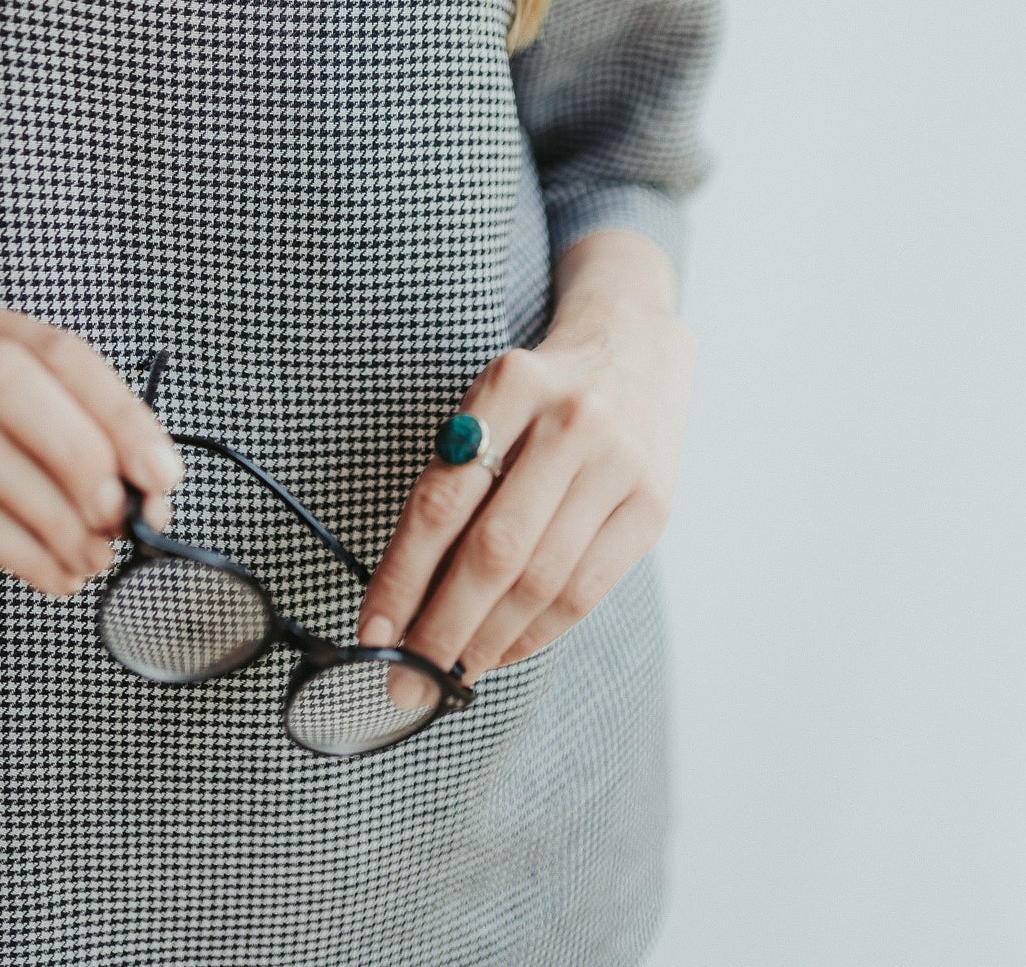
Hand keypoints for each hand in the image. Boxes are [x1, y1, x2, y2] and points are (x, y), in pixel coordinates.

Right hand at [0, 288, 185, 605]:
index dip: (116, 409)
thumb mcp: (16, 428)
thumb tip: (153, 484)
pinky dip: (25, 550)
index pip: (53, 348)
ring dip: (57, 512)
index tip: (161, 471)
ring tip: (96, 553)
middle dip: (79, 448)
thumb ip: (81, 436)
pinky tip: (56, 574)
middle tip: (122, 511)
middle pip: (2, 378)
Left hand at [356, 231, 695, 683]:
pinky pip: (587, 590)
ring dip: (487, 640)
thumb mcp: (492, 399)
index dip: (402, 575)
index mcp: (512, 385)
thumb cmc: (544, 388)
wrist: (636, 347)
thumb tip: (406, 589)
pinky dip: (538, 633)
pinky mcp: (653, 504)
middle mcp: (570, 420)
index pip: (443, 497)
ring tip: (450, 672)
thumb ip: (456, 475)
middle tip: (406, 677)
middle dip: (441, 627)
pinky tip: (504, 649)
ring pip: (542, 580)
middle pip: (494, 550)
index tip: (372, 630)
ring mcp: (619, 463)